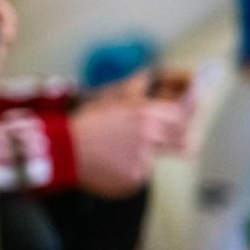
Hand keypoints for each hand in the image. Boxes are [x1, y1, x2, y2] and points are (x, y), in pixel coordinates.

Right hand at [69, 90, 191, 197]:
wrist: (63, 150)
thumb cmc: (86, 123)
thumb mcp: (111, 99)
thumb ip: (136, 86)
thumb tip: (151, 73)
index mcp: (146, 113)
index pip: (184, 116)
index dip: (187, 117)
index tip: (185, 119)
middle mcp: (151, 135)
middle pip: (184, 141)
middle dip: (176, 140)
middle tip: (157, 140)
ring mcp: (145, 158)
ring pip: (161, 158)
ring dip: (148, 155)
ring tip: (122, 152)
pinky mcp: (136, 176)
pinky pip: (143, 173)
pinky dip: (131, 169)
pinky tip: (112, 164)